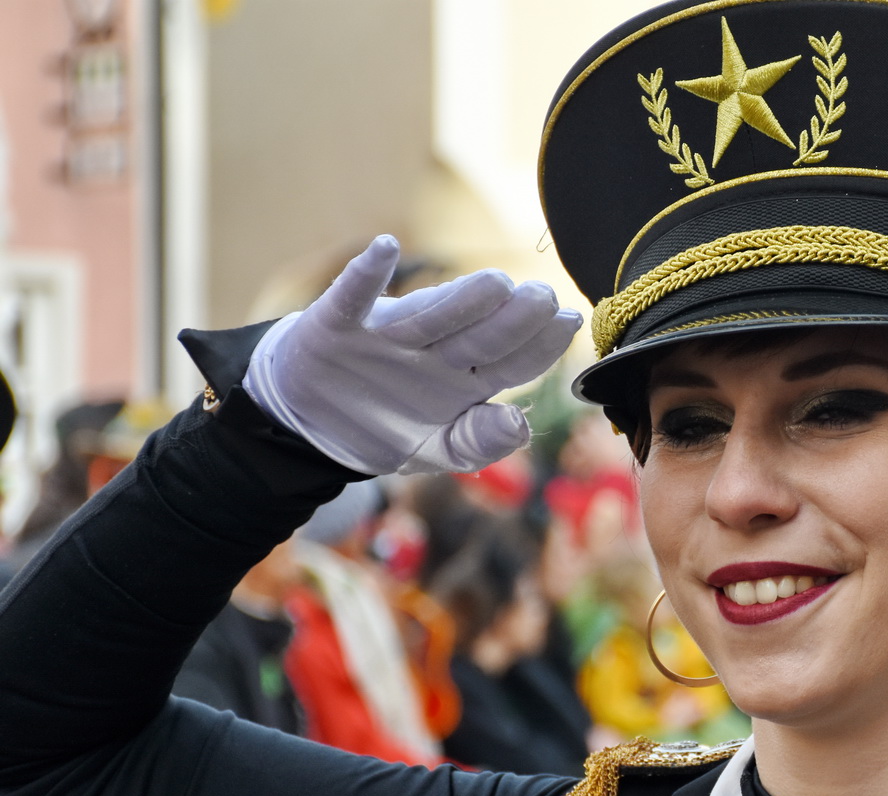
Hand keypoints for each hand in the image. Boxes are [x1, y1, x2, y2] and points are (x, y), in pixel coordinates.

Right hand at [242, 236, 582, 474]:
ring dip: (460, 300)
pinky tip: (384, 248)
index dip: (542, 344)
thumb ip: (479, 442)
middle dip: (513, 318)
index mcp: (467, 378)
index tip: (569, 322)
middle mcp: (435, 350)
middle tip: (542, 298)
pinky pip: (352, 299)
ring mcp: (388, 336)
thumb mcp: (437, 450)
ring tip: (496, 283)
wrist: (313, 423)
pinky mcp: (337, 327)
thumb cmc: (388, 426)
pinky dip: (364, 275)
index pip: (515, 360)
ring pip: (430, 316)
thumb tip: (520, 424)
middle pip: (480, 334)